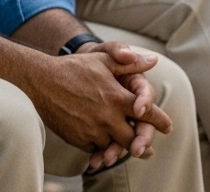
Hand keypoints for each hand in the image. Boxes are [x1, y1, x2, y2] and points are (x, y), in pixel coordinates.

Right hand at [25, 41, 170, 159]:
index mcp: (117, 97)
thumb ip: (129, 63)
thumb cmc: (73, 68)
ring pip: (114, 146)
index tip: (168, 126)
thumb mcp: (102, 60)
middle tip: (148, 148)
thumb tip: (152, 60)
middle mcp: (107, 117)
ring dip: (120, 147)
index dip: (160, 121)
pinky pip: (95, 148)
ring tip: (126, 149)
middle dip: (143, 143)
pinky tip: (102, 146)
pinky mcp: (78, 138)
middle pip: (134, 138)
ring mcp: (92, 130)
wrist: (41, 80)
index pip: (148, 114)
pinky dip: (100, 147)